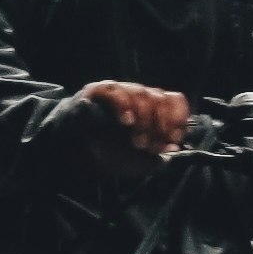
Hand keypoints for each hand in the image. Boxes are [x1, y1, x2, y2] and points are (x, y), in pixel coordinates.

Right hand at [77, 80, 191, 179]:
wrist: (74, 154)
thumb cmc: (109, 154)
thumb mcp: (139, 162)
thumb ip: (158, 159)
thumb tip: (173, 151)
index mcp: (152, 108)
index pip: (174, 100)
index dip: (178, 119)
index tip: (174, 140)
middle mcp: (137, 96)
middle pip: (159, 98)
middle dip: (160, 126)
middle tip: (152, 147)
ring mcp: (118, 91)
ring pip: (140, 94)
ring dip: (143, 121)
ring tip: (137, 143)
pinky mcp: (98, 91)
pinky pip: (116, 92)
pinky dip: (124, 107)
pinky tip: (125, 123)